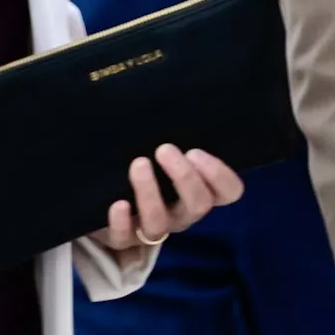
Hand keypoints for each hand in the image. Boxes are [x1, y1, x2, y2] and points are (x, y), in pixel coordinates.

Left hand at [96, 144, 243, 248]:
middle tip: (165, 149)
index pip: (229, 191)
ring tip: (138, 164)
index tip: (195, 151)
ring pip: (160, 223)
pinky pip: (125, 239)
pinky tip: (118, 204)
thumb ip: (174, 134)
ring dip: (151, 193)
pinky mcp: (123, 239)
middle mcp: (182, 213)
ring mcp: (153, 228)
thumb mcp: (162, 148)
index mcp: (199, 191)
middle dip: (185, 177)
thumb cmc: (145, 161)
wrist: (106, 195)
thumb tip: (171, 95)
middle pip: (198, 206)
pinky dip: (122, 222)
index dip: (219, 175)